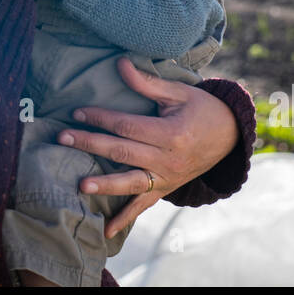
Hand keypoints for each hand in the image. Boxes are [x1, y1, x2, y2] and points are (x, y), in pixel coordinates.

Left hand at [58, 58, 238, 238]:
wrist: (230, 136)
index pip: (128, 126)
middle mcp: (169, 160)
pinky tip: (105, 231)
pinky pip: (144, 206)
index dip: (101, 118)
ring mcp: (168, 178)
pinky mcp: (167, 189)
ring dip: (105, 185)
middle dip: (91, 144)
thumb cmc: (202, 108)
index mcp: (171, 134)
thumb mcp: (178, 92)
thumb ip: (147, 83)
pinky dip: (125, 218)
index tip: (77, 112)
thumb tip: (120, 63)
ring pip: (132, 184)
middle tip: (63, 138)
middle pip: (123, 152)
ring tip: (81, 186)